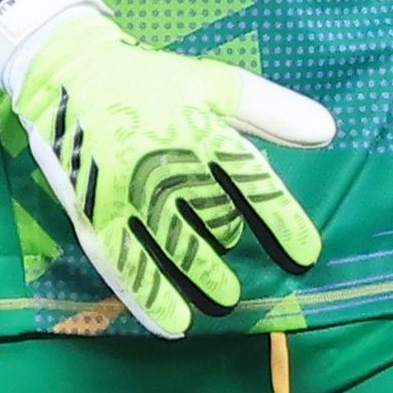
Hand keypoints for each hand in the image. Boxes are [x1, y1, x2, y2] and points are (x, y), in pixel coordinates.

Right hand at [5, 17, 329, 337]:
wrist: (65, 69)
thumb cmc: (150, 79)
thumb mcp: (213, 83)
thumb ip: (270, 109)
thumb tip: (327, 131)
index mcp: (198, 129)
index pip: (251, 179)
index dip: (282, 220)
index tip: (307, 256)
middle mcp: (165, 162)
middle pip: (210, 217)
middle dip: (230, 248)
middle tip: (246, 278)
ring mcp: (126, 189)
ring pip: (171, 244)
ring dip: (199, 277)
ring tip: (222, 301)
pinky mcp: (93, 209)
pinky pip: (123, 260)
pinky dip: (147, 296)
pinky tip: (169, 323)